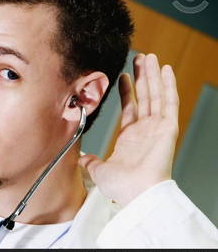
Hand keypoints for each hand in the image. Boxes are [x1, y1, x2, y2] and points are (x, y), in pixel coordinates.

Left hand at [79, 53, 178, 205]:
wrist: (135, 194)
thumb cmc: (121, 187)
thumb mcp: (98, 170)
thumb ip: (90, 161)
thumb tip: (82, 158)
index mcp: (130, 137)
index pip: (130, 107)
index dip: (126, 91)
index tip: (122, 76)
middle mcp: (144, 130)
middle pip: (144, 96)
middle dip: (141, 76)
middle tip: (139, 58)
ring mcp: (157, 127)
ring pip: (155, 94)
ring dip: (152, 75)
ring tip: (149, 56)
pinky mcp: (167, 127)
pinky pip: (169, 102)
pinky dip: (168, 85)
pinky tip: (166, 70)